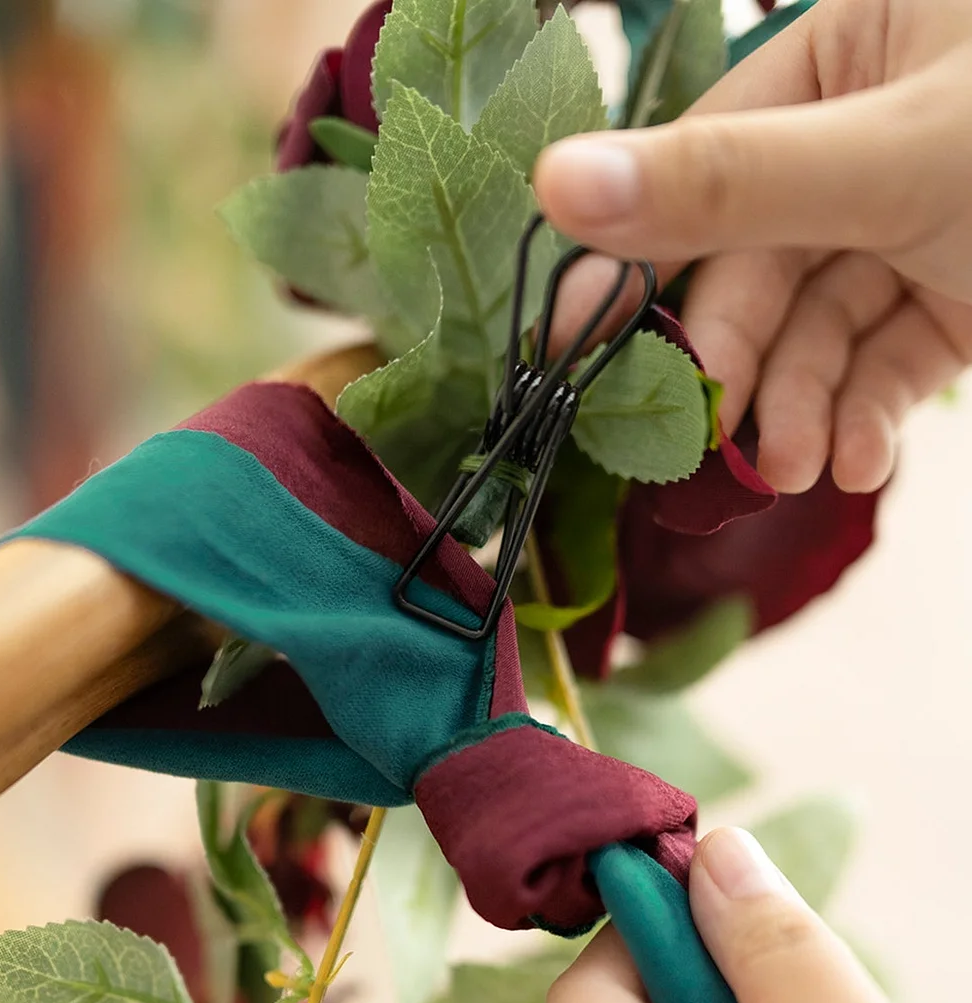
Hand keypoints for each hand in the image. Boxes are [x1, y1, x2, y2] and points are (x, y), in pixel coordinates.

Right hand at [535, 0, 971, 495]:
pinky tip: (861, 463)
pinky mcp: (959, 296)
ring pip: (819, 324)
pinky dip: (866, 416)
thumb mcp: (894, 160)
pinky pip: (884, 360)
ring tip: (804, 470)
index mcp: (853, 42)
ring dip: (803, 407)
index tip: (569, 342)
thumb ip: (726, 182)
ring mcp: (920, 216)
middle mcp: (877, 125)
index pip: (706, 159)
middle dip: (746, 363)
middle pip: (758, 260)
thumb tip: (558, 184)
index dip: (639, 257)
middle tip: (719, 446)